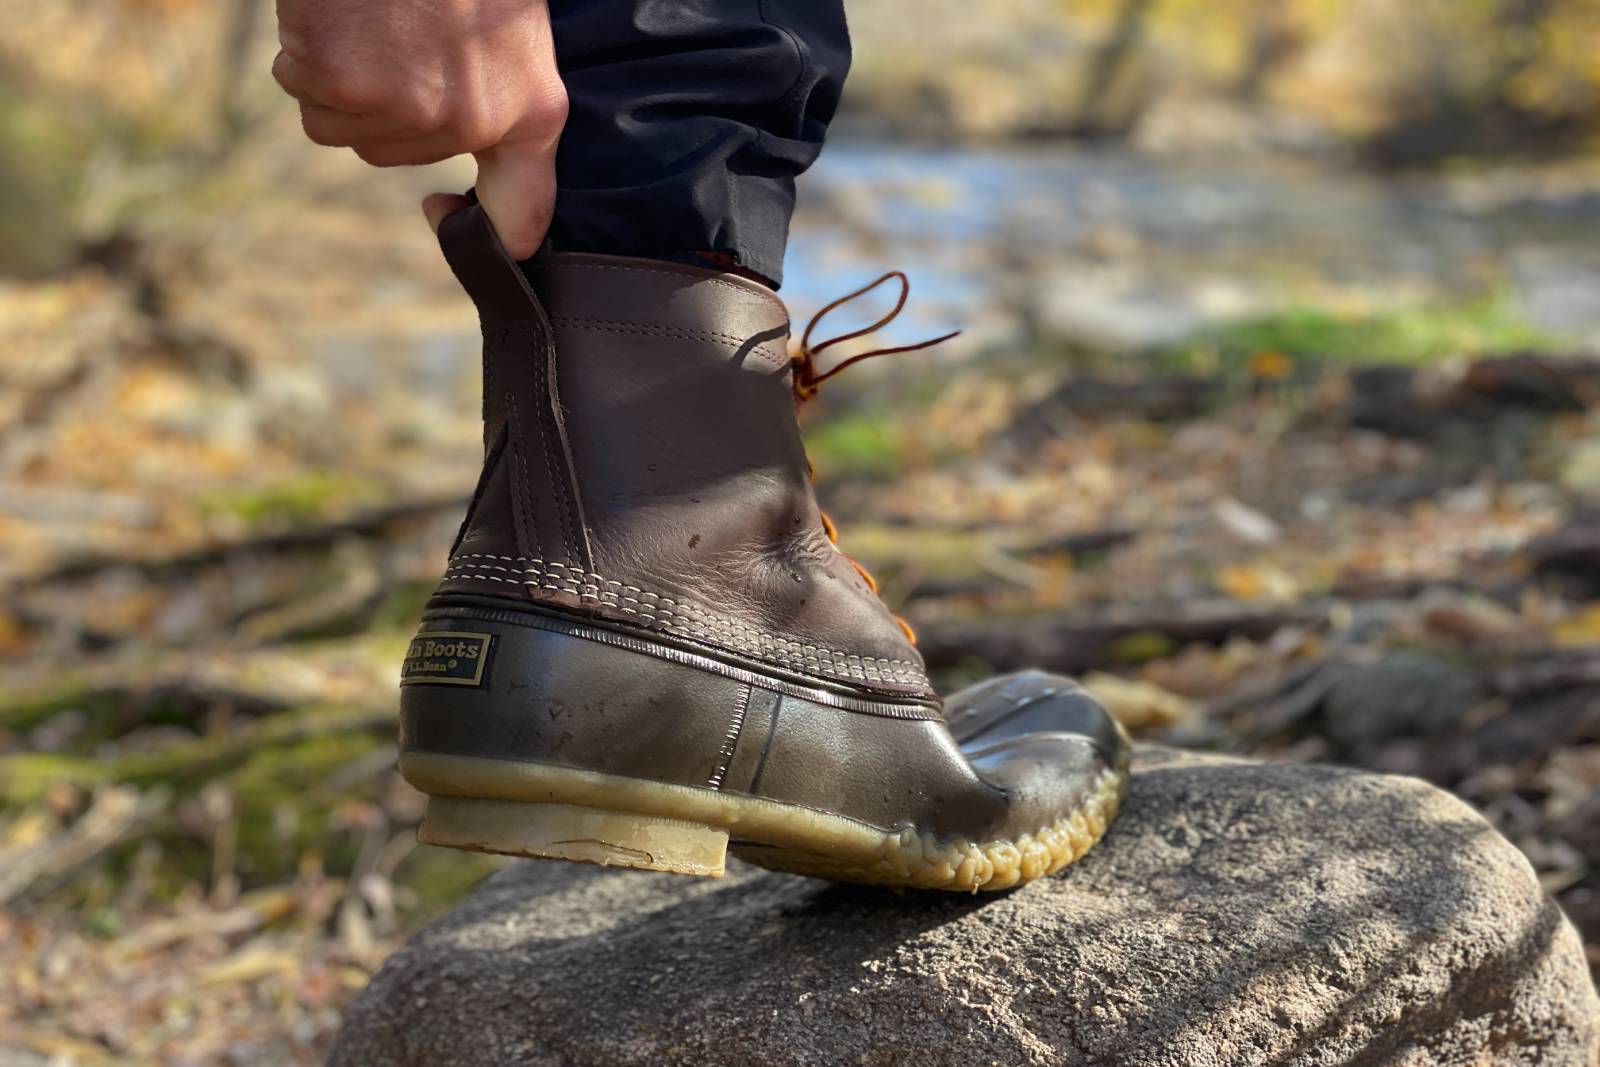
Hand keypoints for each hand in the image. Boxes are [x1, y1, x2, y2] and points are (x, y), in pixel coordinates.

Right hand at [272, 0, 565, 258]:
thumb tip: (482, 216)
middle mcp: (470, 122)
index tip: (446, 217)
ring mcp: (405, 107)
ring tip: (369, 21)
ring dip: (337, 77)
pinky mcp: (341, 83)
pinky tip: (338, 13)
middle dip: (382, 101)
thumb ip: (507, 122)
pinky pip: (303, 92)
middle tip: (398, 35)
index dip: (490, 239)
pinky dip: (304, 50)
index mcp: (531, 110)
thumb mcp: (516, 42)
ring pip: (342, 129)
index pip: (524, 215)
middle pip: (393, 155)